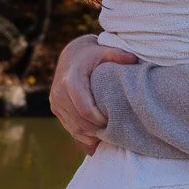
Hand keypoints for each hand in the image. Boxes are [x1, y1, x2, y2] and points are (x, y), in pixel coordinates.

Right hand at [50, 33, 138, 154]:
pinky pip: (69, 127)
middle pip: (80, 122)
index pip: (85, 110)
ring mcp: (55, 102)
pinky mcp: (55, 108)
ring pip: (74, 128)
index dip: (100, 121)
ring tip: (108, 136)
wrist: (71, 55)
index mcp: (71, 80)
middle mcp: (59, 92)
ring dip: (91, 136)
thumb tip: (133, 59)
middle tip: (115, 133)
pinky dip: (83, 135)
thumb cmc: (92, 55)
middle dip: (98, 131)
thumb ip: (119, 54)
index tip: (115, 122)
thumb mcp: (105, 51)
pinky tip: (98, 137)